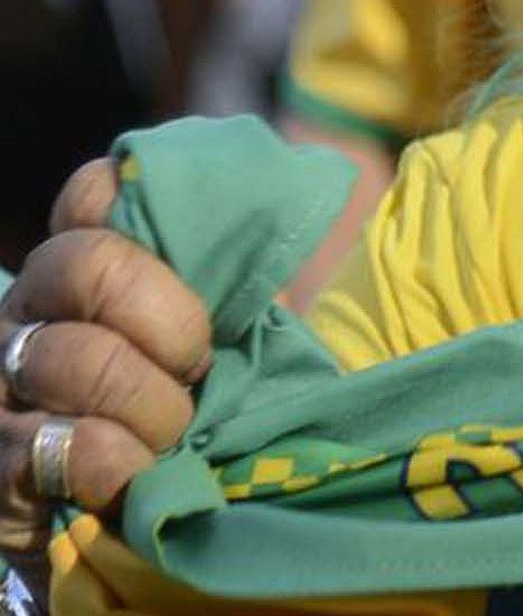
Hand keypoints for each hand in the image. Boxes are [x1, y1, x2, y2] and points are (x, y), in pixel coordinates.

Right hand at [1, 161, 210, 559]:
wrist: (150, 519)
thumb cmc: (195, 412)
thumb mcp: (218, 336)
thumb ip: (229, 275)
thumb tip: (310, 183)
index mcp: (84, 270)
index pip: (95, 193)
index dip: (147, 212)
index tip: (199, 271)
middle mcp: (29, 312)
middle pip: (89, 264)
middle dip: (170, 320)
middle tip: (199, 367)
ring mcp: (3, 384)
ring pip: (73, 357)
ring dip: (150, 406)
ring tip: (174, 438)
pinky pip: (52, 448)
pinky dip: (113, 464)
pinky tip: (134, 476)